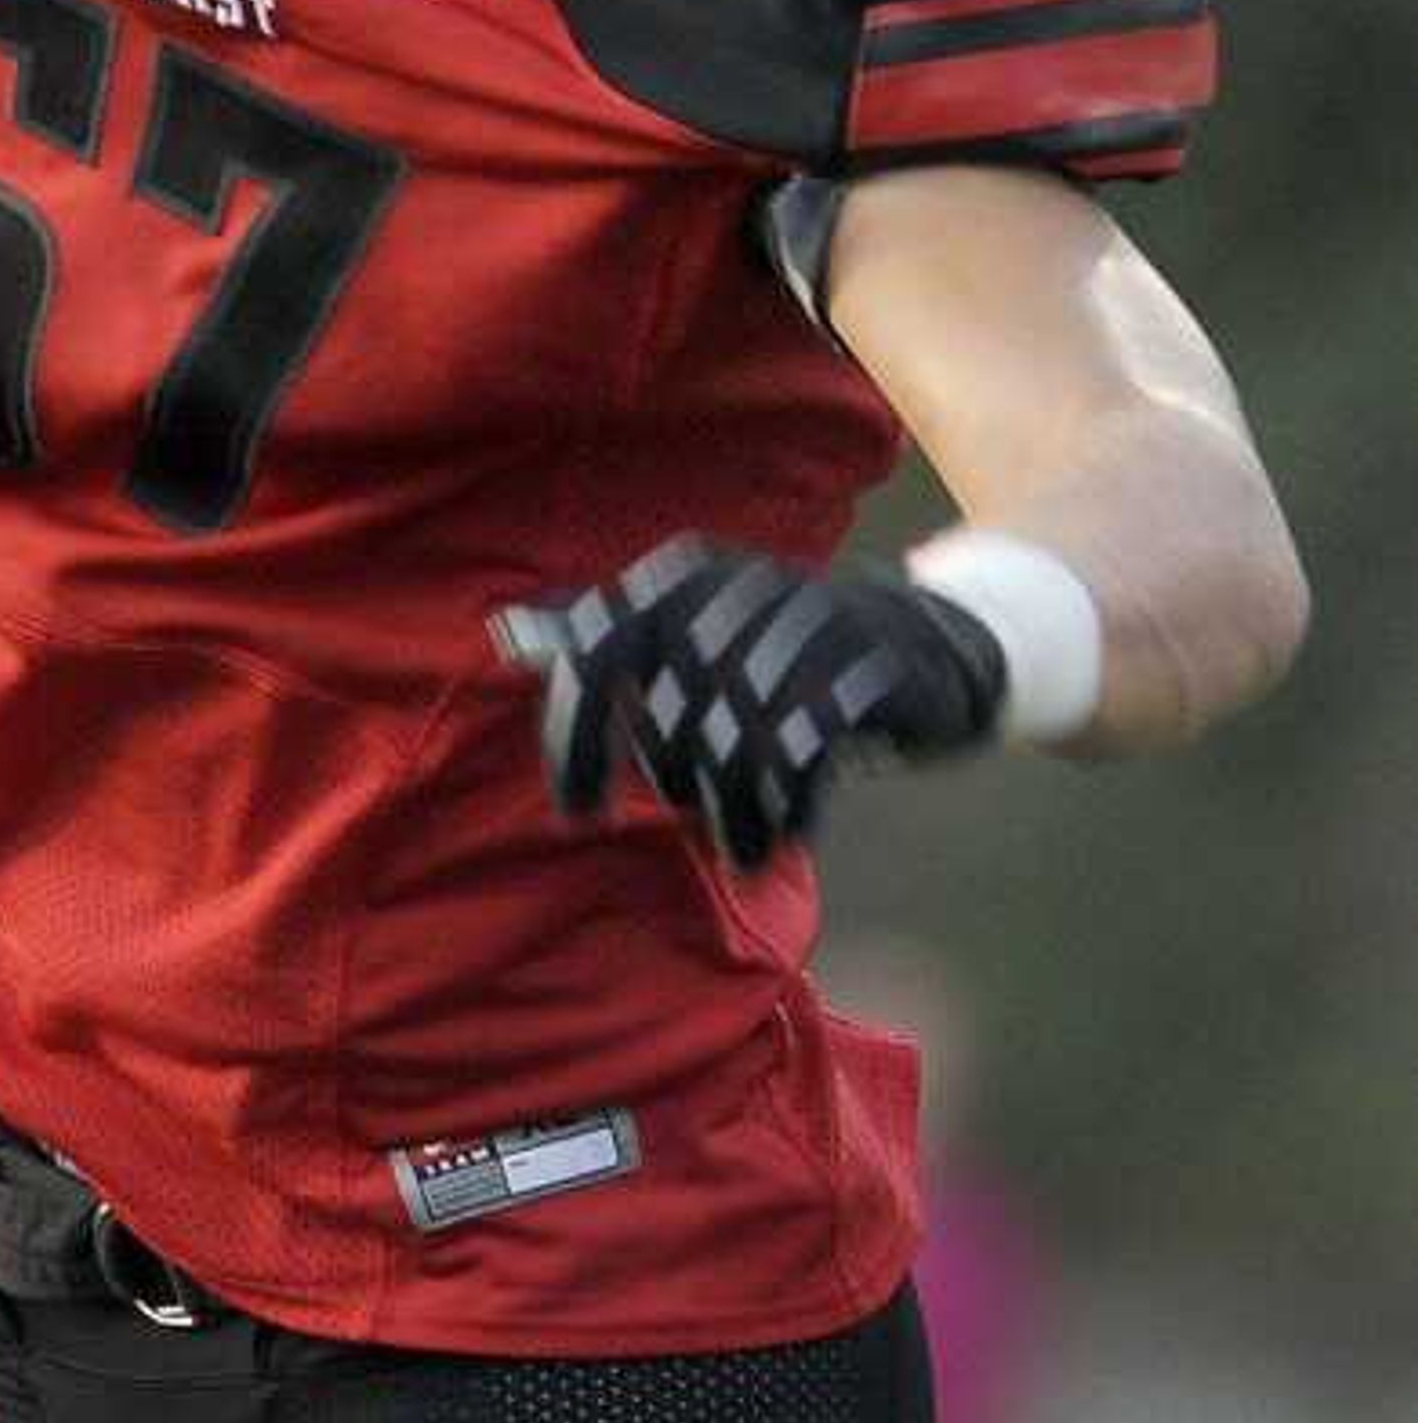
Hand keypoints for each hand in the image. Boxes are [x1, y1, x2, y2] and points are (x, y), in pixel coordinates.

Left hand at [492, 534, 1005, 869]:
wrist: (919, 643)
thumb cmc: (775, 653)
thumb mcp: (688, 630)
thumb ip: (603, 634)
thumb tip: (504, 630)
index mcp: (681, 575)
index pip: (597, 652)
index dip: (575, 737)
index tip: (577, 812)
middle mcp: (739, 587)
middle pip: (668, 716)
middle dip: (675, 783)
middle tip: (691, 820)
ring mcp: (812, 621)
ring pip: (737, 742)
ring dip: (734, 811)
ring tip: (738, 848)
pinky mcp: (872, 665)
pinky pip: (808, 754)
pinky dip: (789, 809)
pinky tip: (787, 836)